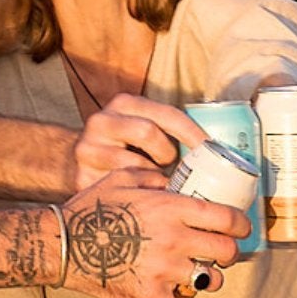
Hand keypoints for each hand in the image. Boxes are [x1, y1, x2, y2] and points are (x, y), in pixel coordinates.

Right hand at [59, 168, 242, 297]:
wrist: (63, 245)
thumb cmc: (91, 208)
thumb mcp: (122, 179)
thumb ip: (152, 178)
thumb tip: (173, 180)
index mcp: (172, 209)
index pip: (227, 218)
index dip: (241, 224)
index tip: (241, 228)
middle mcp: (175, 239)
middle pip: (227, 251)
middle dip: (229, 253)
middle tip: (219, 253)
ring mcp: (165, 270)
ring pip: (210, 281)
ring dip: (208, 279)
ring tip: (197, 276)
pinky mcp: (151, 296)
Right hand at [71, 95, 205, 190]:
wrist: (78, 161)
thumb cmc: (126, 146)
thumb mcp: (143, 128)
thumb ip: (169, 130)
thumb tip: (217, 150)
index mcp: (125, 103)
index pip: (166, 113)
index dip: (192, 132)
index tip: (211, 149)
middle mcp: (102, 120)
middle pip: (147, 132)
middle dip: (166, 152)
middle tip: (171, 166)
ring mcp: (88, 148)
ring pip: (134, 164)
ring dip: (152, 177)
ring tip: (155, 181)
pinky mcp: (82, 175)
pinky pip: (121, 188)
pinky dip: (136, 193)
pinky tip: (140, 194)